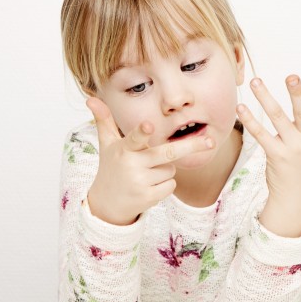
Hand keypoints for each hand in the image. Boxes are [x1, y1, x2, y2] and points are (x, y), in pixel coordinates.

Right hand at [85, 97, 214, 225]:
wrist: (107, 203)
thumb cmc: (111, 166)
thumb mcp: (107, 144)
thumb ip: (103, 120)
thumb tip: (90, 98)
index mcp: (124, 149)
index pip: (134, 138)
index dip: (141, 132)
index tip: (147, 125)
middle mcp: (132, 165)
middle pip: (168, 154)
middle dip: (191, 146)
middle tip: (211, 141)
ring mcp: (140, 182)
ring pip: (171, 169)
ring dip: (164, 169)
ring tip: (144, 174)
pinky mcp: (148, 197)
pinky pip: (171, 185)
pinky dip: (165, 184)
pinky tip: (149, 186)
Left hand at [236, 72, 300, 236]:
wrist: (298, 196)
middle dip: (298, 94)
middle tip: (292, 76)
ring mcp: (291, 147)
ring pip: (277, 118)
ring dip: (265, 99)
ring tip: (255, 81)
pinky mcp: (275, 155)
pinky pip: (261, 135)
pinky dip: (250, 121)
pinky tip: (240, 107)